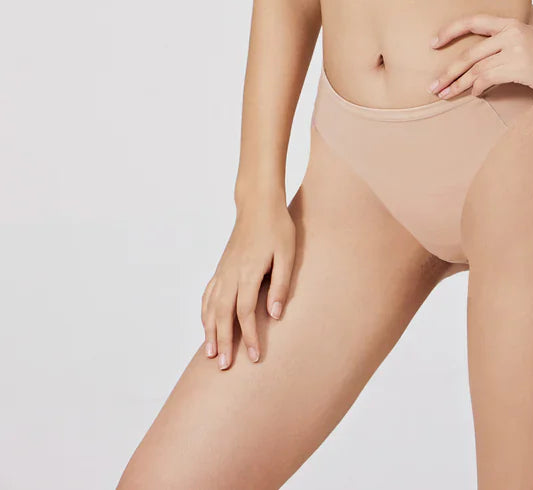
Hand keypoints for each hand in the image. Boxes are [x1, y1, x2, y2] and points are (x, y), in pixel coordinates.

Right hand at [201, 200, 295, 369]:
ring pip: (211, 306)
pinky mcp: (221, 268)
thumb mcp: (287, 254)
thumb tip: (275, 315)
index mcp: (249, 271)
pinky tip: (207, 326)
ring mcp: (223, 271)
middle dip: (224, 342)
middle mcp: (231, 274)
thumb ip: (281, 284)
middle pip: (223, 314)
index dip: (249, 336)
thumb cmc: (277, 228)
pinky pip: (208, 295)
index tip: (253, 357)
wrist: (258, 205)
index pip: (246, 312)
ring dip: (210, 331)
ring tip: (210, 355)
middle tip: (225, 367)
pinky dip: (205, 313)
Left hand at [428, 12, 532, 100]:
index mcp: (513, 22)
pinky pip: (488, 78)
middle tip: (433, 84)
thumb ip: (515, 39)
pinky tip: (473, 94)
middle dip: (449, 70)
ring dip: (458, 84)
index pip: (474, 21)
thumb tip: (491, 53)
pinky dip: (477, 88)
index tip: (433, 43)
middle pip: (470, 52)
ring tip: (444, 94)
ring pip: (476, 68)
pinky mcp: (519, 66)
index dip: (451, 31)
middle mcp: (511, 32)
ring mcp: (515, 49)